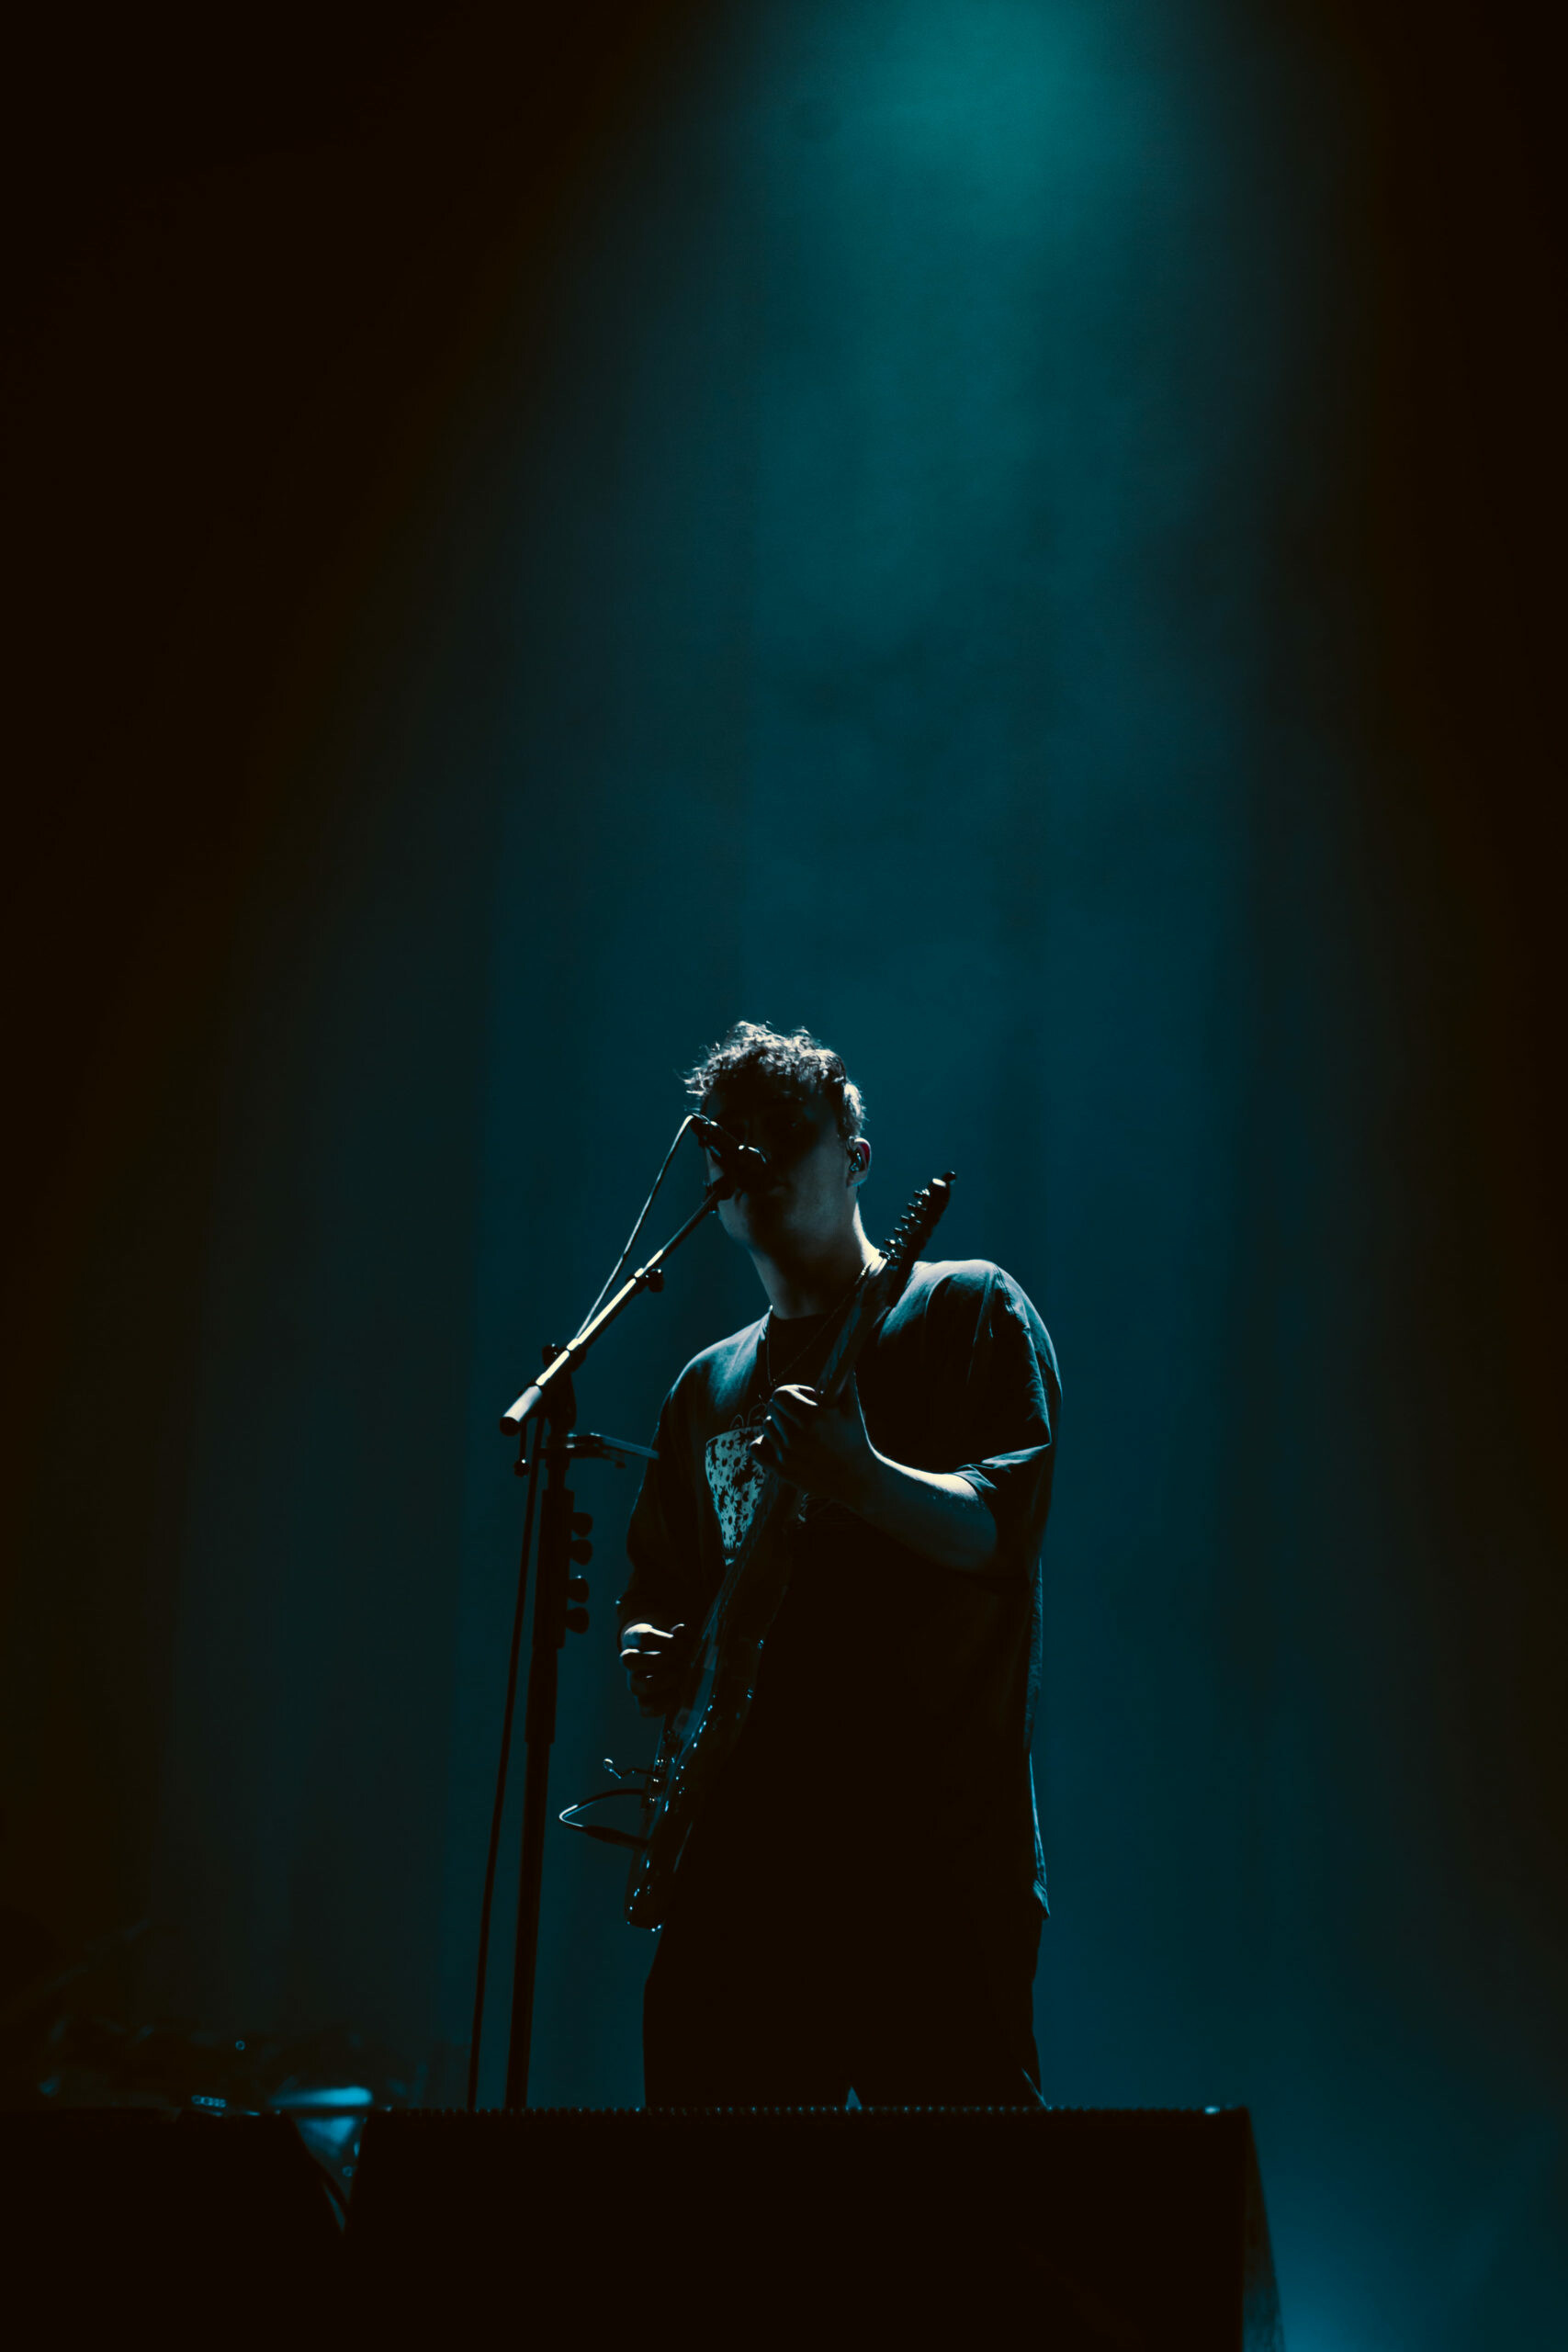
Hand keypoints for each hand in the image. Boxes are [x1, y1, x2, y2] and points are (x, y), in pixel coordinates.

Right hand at [620, 1621, 688, 1717]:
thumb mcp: (681, 1635)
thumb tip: (679, 1631)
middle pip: (627, 1660)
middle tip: (677, 1660)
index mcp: (635, 1638)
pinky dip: (662, 1705)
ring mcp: (635, 1682)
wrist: (675, 1662)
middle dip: (655, 1660)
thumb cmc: (677, 1645)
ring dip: (660, 1682)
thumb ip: (683, 1633)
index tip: (680, 1644)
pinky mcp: (643, 1702)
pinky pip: (644, 1709)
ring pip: (635, 1686)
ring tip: (678, 1676)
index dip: (664, 1640)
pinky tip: (677, 1695)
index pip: (642, 1637)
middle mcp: (631, 1661)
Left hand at [750, 1377, 878, 1506]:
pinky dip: (763, 1443)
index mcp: (813, 1418)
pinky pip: (755, 1448)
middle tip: (804, 1416)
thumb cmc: (855, 1440)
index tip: (807, 1401)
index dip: (792, 1393)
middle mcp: (797, 1437)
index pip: (780, 1394)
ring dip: (778, 1426)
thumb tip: (843, 1356)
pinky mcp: (781, 1470)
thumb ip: (845, 1381)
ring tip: (797, 1432)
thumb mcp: (852, 1409)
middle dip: (786, 1408)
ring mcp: (787, 1455)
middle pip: (772, 1409)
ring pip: (766, 1426)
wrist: (856, 1479)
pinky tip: (780, 1443)